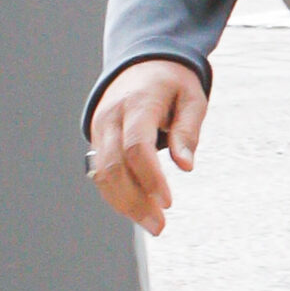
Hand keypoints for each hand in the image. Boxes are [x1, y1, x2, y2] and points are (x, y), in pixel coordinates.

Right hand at [88, 59, 208, 234]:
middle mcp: (111, 116)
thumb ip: (189, 131)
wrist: (141, 64)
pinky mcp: (96, 139)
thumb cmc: (173, 83)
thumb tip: (186, 166)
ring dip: (124, 204)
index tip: (168, 202)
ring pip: (102, 173)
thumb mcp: (193, 98)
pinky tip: (137, 209)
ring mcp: (99, 128)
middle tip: (159, 226)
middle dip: (135, 201)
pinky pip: (100, 172)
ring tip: (152, 224)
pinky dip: (116, 194)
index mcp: (138, 103)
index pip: (136, 146)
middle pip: (114, 166)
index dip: (150, 177)